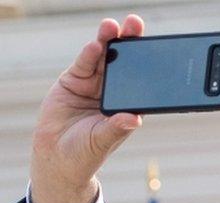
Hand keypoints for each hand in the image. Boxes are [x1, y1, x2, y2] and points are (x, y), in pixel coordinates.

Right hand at [29, 14, 144, 202]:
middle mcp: (114, 91)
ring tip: (113, 27)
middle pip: (125, 62)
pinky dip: (89, 55)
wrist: (56, 157)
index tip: (158, 48)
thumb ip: (116, 128)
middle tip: (135, 24)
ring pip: (104, 58)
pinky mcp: (74, 81)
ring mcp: (94, 84)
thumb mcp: (103, 140)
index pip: (143, 80)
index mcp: (129, 104)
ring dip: (109, 41)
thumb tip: (135, 120)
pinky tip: (96, 46)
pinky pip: (84, 65)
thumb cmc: (86, 152)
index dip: (149, 63)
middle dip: (130, 42)